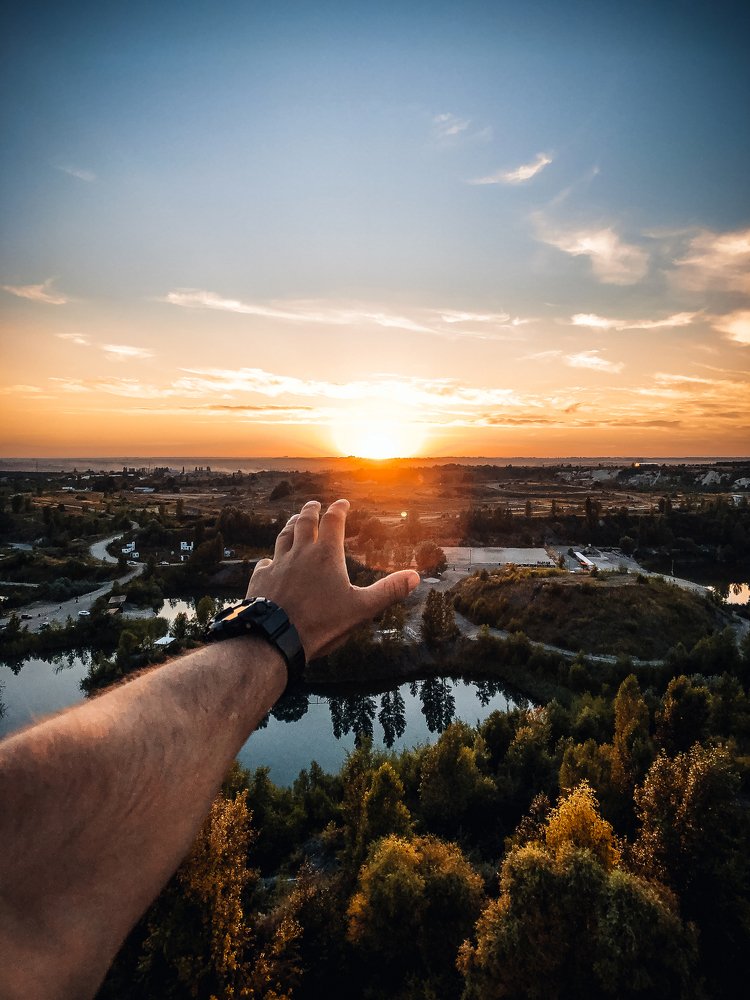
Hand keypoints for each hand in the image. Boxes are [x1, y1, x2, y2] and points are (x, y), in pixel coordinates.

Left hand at [246, 499, 419, 660]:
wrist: (276, 637)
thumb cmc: (321, 623)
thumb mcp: (362, 609)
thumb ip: (388, 591)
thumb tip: (415, 576)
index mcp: (326, 555)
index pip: (333, 522)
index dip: (339, 509)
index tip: (342, 503)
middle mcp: (300, 553)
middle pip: (304, 522)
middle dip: (311, 511)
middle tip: (314, 504)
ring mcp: (278, 564)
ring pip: (284, 536)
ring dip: (290, 525)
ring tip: (293, 520)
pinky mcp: (261, 579)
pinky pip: (265, 562)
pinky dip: (270, 558)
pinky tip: (270, 561)